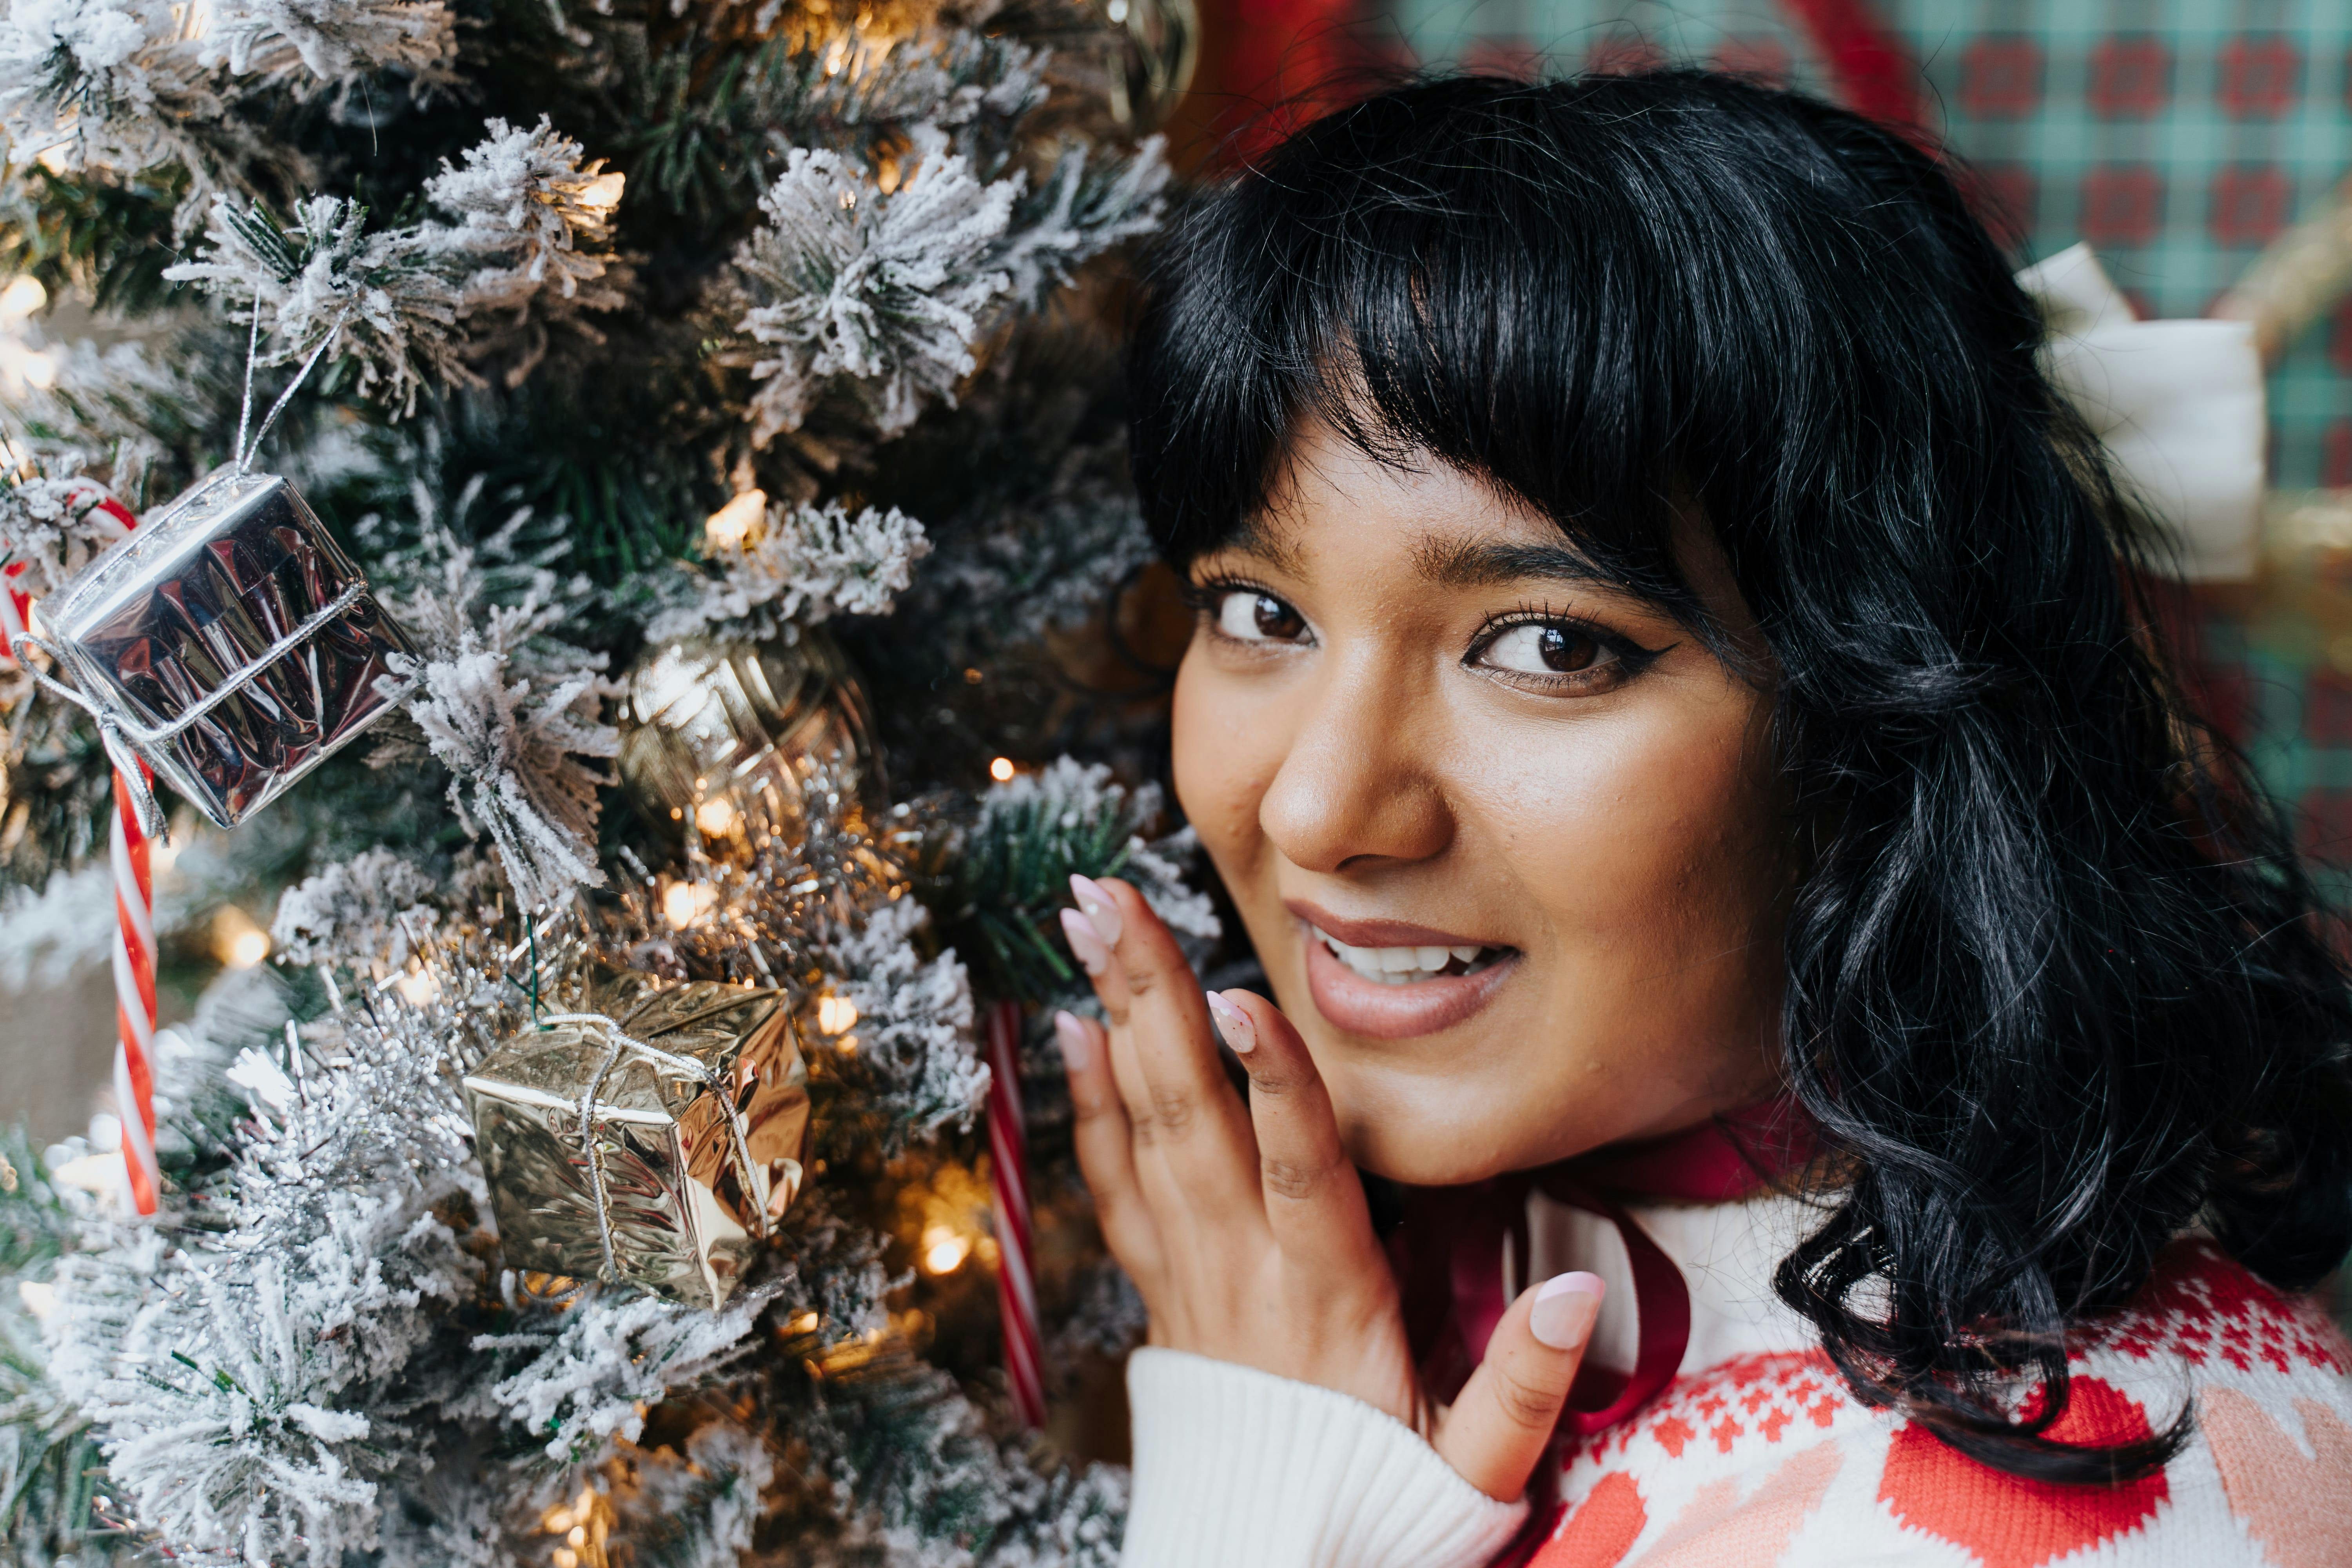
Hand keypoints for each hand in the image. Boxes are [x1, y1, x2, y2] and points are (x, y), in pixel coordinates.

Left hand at [1055, 874, 1605, 1502]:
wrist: (1269, 1563)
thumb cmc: (1380, 1505)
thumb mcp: (1474, 1468)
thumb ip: (1524, 1381)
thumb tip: (1582, 1292)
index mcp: (1327, 1297)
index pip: (1299, 1170)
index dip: (1274, 1082)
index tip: (1240, 994)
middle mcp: (1242, 1269)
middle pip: (1191, 1114)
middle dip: (1150, 993)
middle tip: (1105, 891)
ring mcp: (1189, 1273)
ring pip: (1144, 1126)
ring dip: (1113, 1013)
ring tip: (1086, 917)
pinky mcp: (1161, 1287)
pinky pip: (1113, 1183)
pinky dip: (1090, 1103)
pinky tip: (1073, 1030)